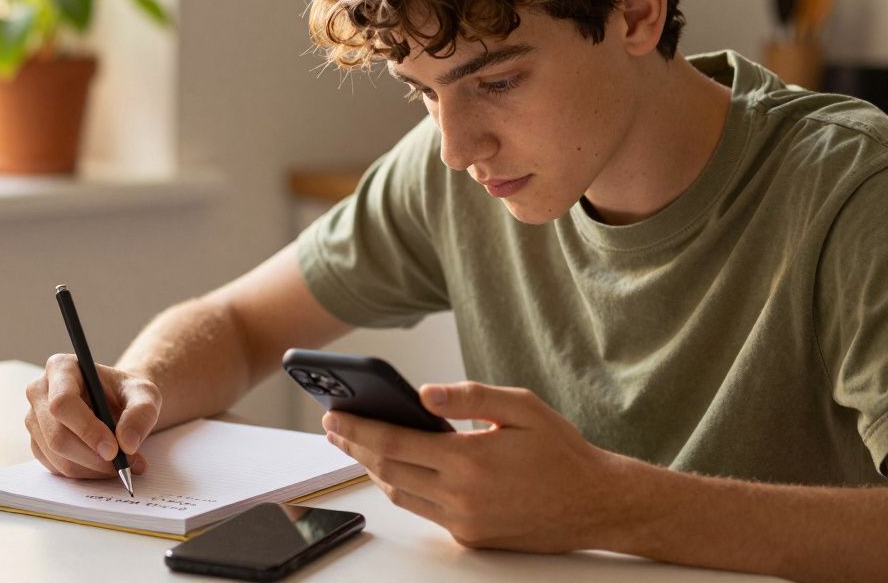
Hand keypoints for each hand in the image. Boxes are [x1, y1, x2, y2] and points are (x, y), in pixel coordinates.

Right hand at [24, 353, 161, 478]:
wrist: (118, 404)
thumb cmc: (127, 393)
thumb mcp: (145, 394)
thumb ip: (141, 413)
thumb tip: (127, 444)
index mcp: (61, 367)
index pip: (63, 402)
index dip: (87, 429)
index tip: (113, 449)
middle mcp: (40, 391)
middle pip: (57, 435)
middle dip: (93, 457)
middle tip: (124, 465)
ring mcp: (35, 419)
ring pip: (57, 457)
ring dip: (93, 469)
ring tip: (123, 464)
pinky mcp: (38, 443)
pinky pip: (57, 468)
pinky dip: (85, 474)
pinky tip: (105, 466)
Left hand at [322, 381, 629, 552]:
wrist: (596, 505)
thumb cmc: (561, 452)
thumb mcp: (522, 407)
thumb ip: (471, 397)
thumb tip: (423, 392)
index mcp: (469, 460)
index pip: (393, 443)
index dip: (357, 428)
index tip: (333, 416)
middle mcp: (461, 496)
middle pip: (386, 470)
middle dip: (354, 446)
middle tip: (334, 427)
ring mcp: (464, 521)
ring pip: (400, 494)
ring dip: (374, 469)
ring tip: (358, 445)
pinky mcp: (471, 537)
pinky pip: (425, 512)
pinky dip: (405, 488)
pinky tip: (398, 468)